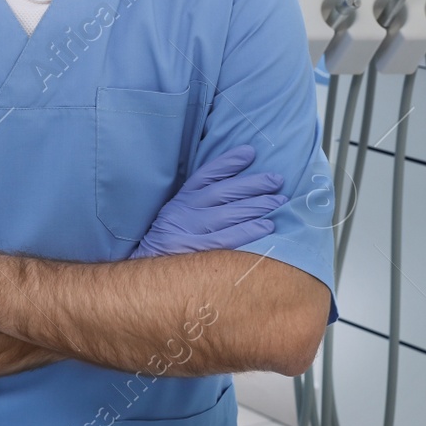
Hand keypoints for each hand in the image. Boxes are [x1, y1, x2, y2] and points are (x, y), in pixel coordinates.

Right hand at [130, 145, 286, 258]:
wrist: (146, 273)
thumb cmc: (169, 244)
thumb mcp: (175, 217)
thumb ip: (197, 204)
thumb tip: (234, 190)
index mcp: (179, 201)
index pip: (205, 176)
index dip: (227, 163)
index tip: (249, 153)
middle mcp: (183, 212)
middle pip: (222, 192)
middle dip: (252, 184)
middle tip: (276, 179)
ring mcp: (189, 231)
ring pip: (229, 213)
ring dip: (257, 206)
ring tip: (279, 201)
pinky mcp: (196, 251)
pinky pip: (228, 238)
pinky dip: (248, 230)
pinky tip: (267, 226)